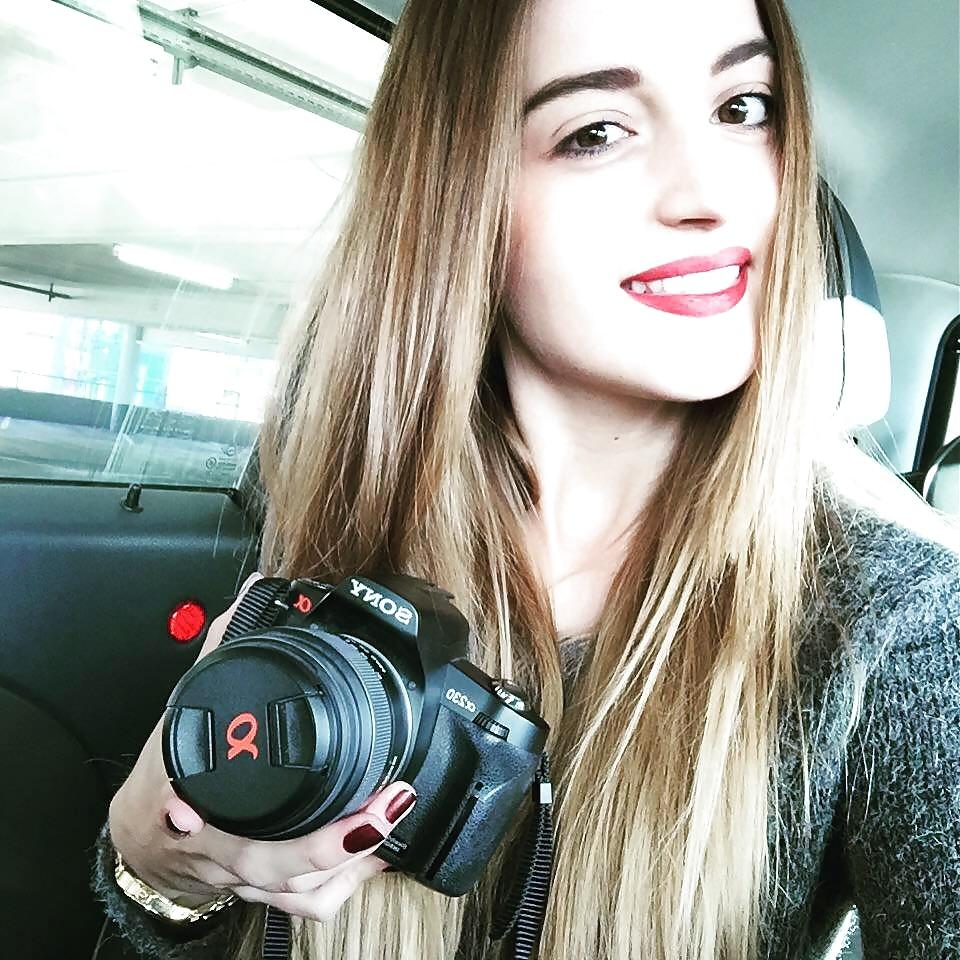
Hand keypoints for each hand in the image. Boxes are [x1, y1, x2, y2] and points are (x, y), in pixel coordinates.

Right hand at [109, 573, 417, 921]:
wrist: (147, 843)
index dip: (206, 811)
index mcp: (187, 802)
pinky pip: (306, 903)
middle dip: (330, 841)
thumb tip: (256, 591)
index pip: (196, 811)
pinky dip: (346, 883)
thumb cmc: (167, 778)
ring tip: (395, 818)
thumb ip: (223, 647)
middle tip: (388, 802)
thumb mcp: (185, 707)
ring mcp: (242, 877)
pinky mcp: (263, 892)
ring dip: (348, 862)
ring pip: (293, 890)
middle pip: (267, 864)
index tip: (232, 800)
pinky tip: (380, 852)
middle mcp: (216, 849)